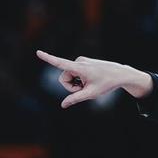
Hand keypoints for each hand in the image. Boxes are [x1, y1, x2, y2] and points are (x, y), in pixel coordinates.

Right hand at [36, 50, 150, 107]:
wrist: (120, 74)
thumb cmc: (107, 83)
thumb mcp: (91, 93)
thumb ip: (76, 98)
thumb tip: (63, 105)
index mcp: (80, 68)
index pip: (60, 63)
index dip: (48, 58)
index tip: (37, 52)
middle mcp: (79, 61)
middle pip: (64, 78)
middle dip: (71, 86)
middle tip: (84, 89)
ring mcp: (81, 60)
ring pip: (69, 76)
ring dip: (76, 83)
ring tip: (90, 83)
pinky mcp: (83, 61)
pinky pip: (75, 73)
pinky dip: (80, 79)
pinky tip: (91, 79)